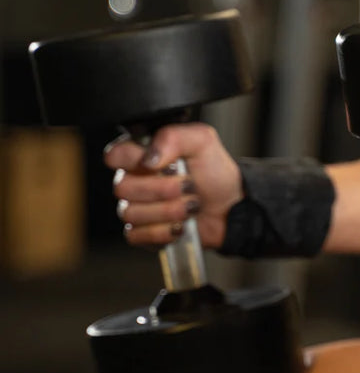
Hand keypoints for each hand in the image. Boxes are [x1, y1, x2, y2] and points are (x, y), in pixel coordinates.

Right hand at [104, 123, 241, 249]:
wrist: (231, 207)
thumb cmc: (216, 174)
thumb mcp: (202, 142)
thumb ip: (173, 137)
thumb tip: (149, 157)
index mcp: (143, 155)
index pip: (115, 155)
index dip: (135, 161)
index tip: (162, 165)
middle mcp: (135, 180)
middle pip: (123, 187)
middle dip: (163, 189)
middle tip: (189, 187)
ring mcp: (137, 208)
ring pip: (131, 213)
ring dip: (169, 211)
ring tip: (190, 206)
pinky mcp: (144, 232)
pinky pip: (136, 235)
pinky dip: (163, 232)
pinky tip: (180, 225)